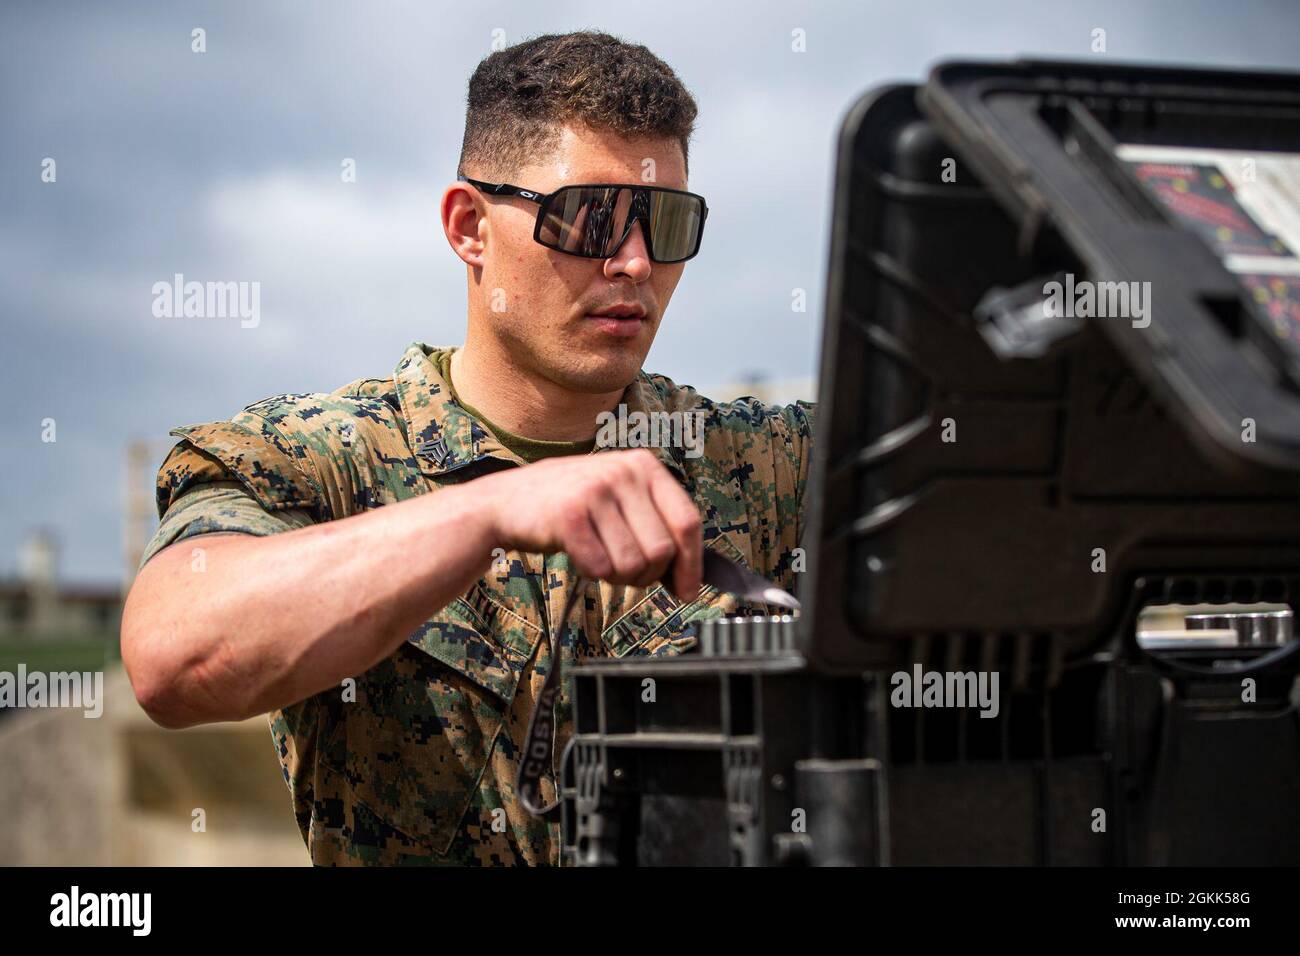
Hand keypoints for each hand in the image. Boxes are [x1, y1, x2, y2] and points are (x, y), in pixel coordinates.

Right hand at [478, 448, 702, 598]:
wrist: (507, 501)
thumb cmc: (572, 506)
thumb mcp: (620, 498)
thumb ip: (656, 524)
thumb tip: (690, 577)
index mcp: (644, 466)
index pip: (687, 521)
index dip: (692, 564)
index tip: (688, 591)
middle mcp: (623, 471)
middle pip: (662, 550)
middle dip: (647, 575)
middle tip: (625, 571)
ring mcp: (595, 490)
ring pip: (633, 564)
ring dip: (617, 577)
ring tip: (599, 558)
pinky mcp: (569, 515)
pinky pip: (600, 568)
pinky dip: (591, 573)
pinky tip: (579, 554)